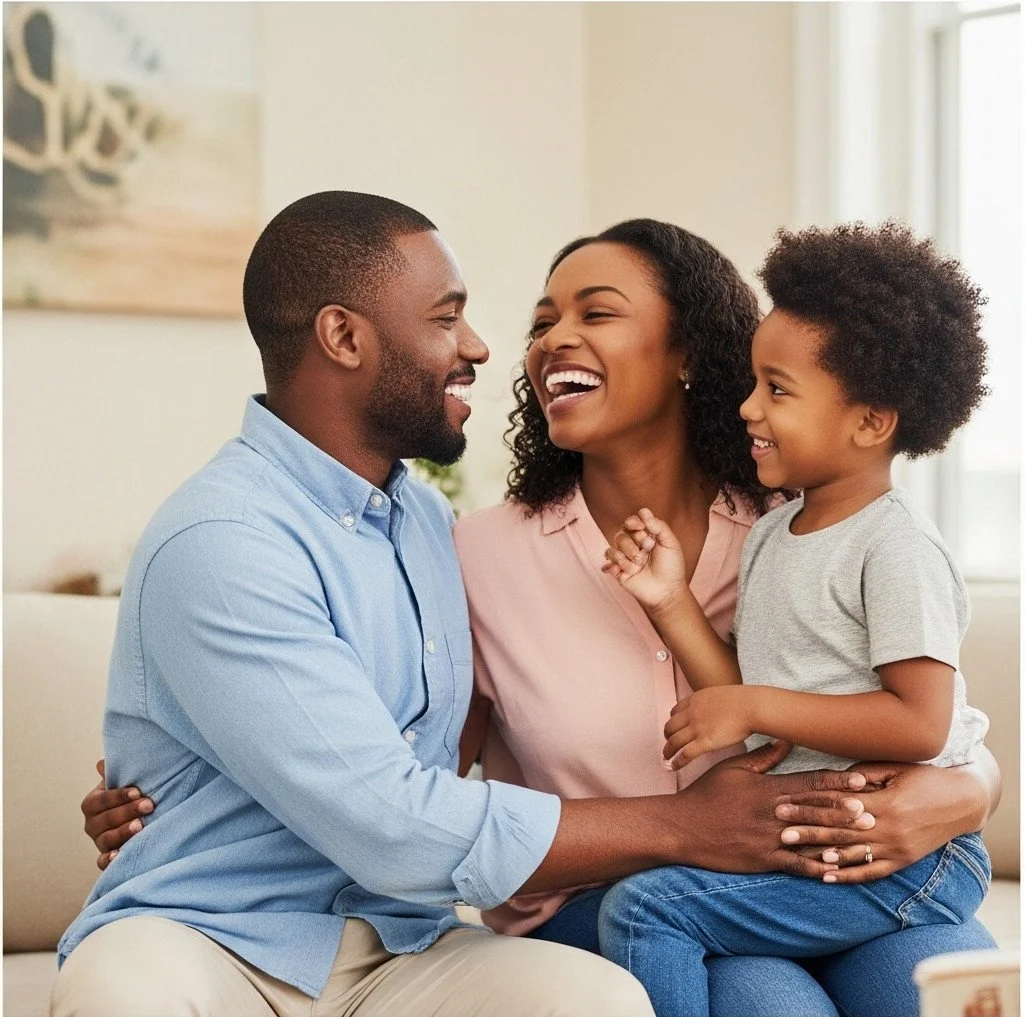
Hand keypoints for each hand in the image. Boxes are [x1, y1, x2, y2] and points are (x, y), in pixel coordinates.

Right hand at [81, 759, 153, 869]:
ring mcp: (99, 842)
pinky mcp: (106, 858)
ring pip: (106, 839)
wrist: (136, 818)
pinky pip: (102, 862)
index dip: (119, 796)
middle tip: (149, 805)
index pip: (102, 799)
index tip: (138, 791)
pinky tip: (119, 855)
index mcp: (92, 804)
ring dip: (122, 832)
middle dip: (128, 811)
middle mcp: (92, 824)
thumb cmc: (129, 797)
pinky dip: (109, 860)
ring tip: (140, 826)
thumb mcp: (122, 783)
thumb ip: (114, 773)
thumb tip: (101, 763)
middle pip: (106, 819)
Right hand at [601, 508, 687, 613]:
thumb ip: (658, 526)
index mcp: (644, 536)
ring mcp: (624, 558)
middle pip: (620, 533)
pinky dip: (617, 565)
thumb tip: (643, 511)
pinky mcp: (618, 571)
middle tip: (647, 550)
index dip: (633, 522)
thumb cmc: (671, 567)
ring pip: (613, 547)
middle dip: (633, 542)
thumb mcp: (670, 543)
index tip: (641, 528)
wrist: (667, 591)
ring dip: (627, 555)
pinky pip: (608, 562)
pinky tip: (629, 571)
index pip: (631, 522)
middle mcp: (632, 545)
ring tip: (639, 564)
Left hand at [664, 687, 753, 766]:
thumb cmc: (744, 701)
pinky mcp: (705, 742)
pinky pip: (685, 754)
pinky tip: (673, 767)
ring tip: (666, 757)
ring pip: (674, 741)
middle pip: (670, 726)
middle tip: (669, 743)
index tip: (674, 728)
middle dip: (668, 736)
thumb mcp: (720, 695)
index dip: (672, 721)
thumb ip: (711, 703)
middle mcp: (692, 713)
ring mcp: (697, 727)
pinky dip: (677, 761)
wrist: (752, 707)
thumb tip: (715, 711)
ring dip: (668, 751)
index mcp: (696, 699)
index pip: (675, 711)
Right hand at [676, 739, 874, 879]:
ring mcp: (768, 837)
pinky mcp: (762, 859)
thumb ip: (761, 758)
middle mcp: (772, 812)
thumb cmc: (707, 795)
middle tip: (876, 810)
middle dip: (847, 810)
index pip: (809, 782)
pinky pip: (794, 866)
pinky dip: (816, 869)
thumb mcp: (731, 769)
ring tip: (865, 841)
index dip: (838, 781)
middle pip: (817, 809)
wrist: (682, 827)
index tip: (862, 779)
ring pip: (811, 838)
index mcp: (768, 789)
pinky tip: (835, 872)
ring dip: (840, 839)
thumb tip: (784, 741)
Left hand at [774, 760, 989, 883]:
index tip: (785, 805)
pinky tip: (826, 876)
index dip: (810, 806)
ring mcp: (897, 848)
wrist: (964, 801)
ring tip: (796, 854)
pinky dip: (849, 875)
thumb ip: (864, 774)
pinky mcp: (903, 861)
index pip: (838, 806)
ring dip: (823, 855)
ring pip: (853, 855)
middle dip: (808, 831)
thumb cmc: (926, 777)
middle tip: (780, 831)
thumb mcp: (896, 768)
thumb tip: (835, 780)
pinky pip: (872, 872)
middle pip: (840, 831)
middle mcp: (889, 829)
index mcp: (885, 803)